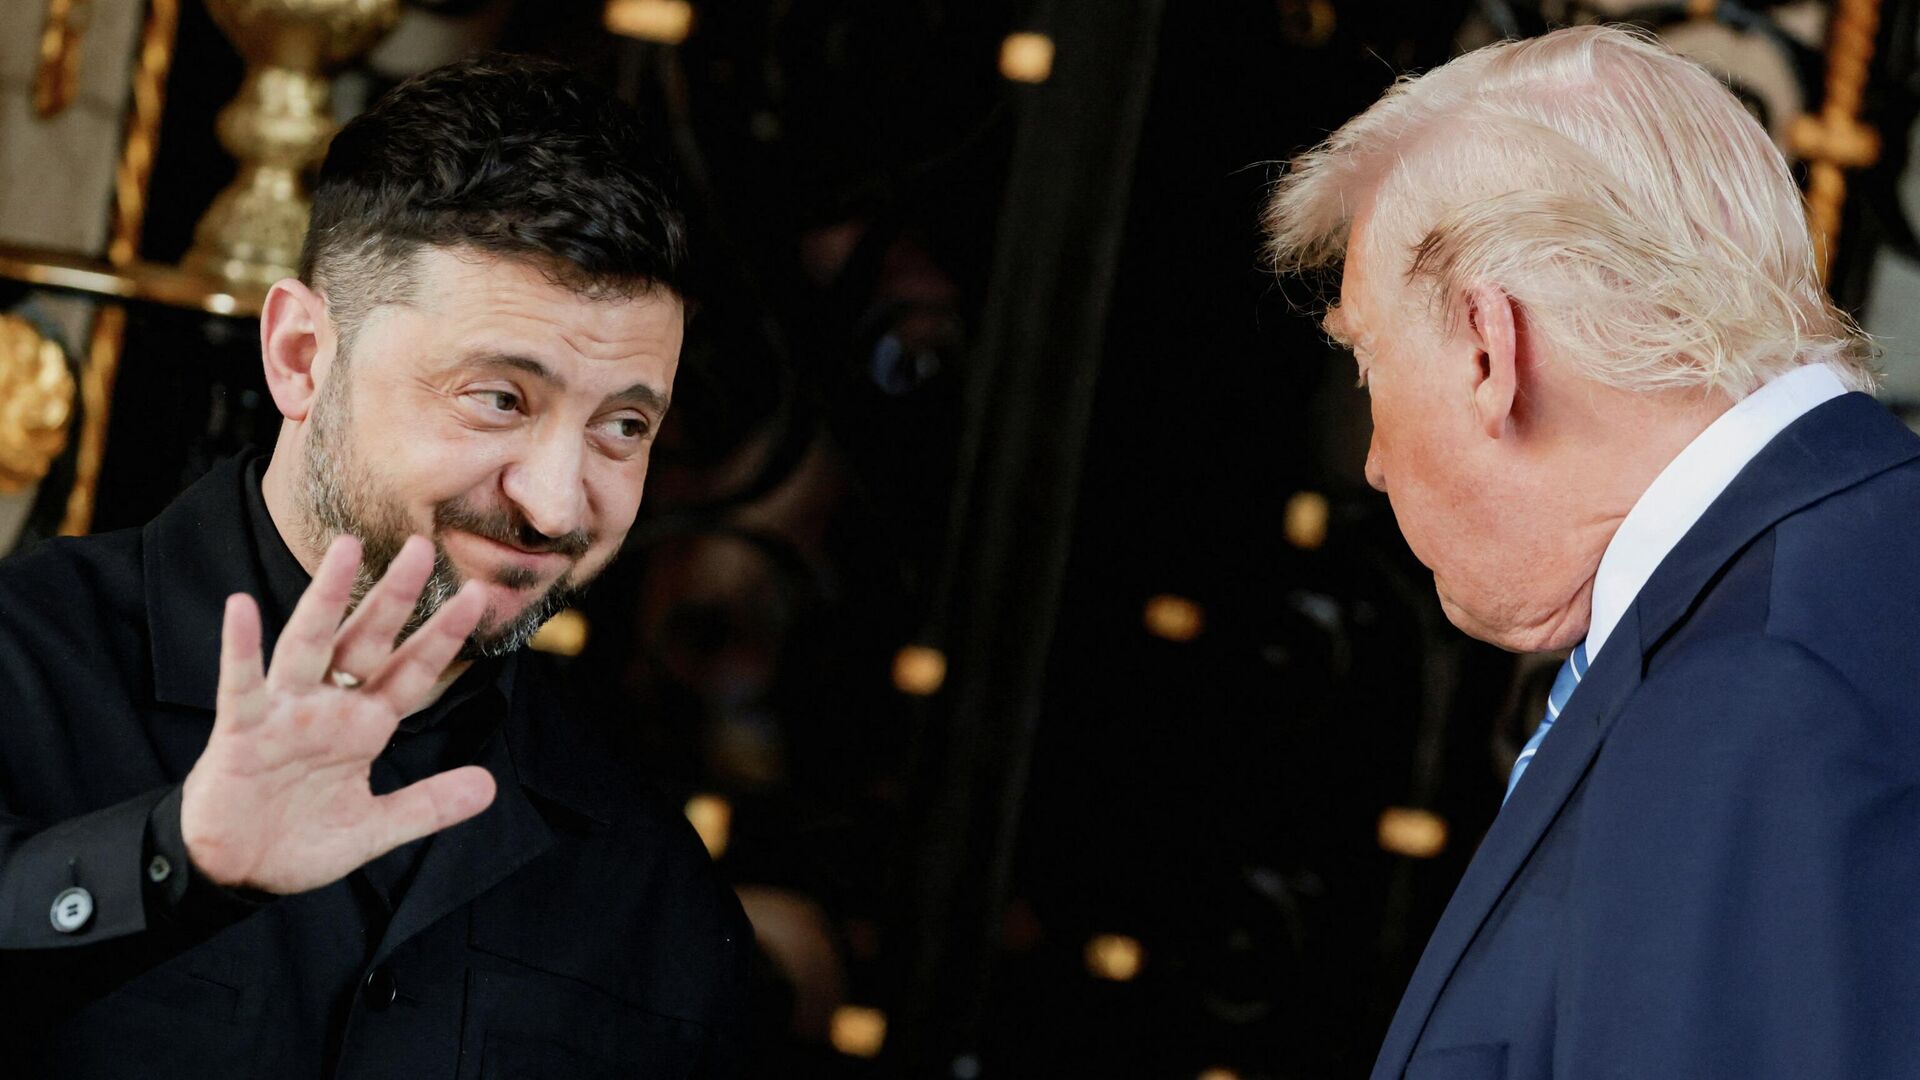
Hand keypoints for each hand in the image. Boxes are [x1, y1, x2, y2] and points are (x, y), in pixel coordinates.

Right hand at [180, 533, 496, 894]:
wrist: (237, 873)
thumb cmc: (299, 840)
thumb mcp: (374, 827)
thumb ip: (428, 805)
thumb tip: (489, 787)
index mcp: (364, 726)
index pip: (413, 672)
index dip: (443, 635)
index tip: (479, 595)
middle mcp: (328, 708)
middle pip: (367, 641)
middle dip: (395, 596)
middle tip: (424, 546)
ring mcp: (285, 715)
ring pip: (310, 644)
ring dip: (327, 597)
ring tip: (346, 550)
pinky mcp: (241, 732)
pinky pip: (243, 685)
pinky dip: (240, 648)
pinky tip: (241, 607)